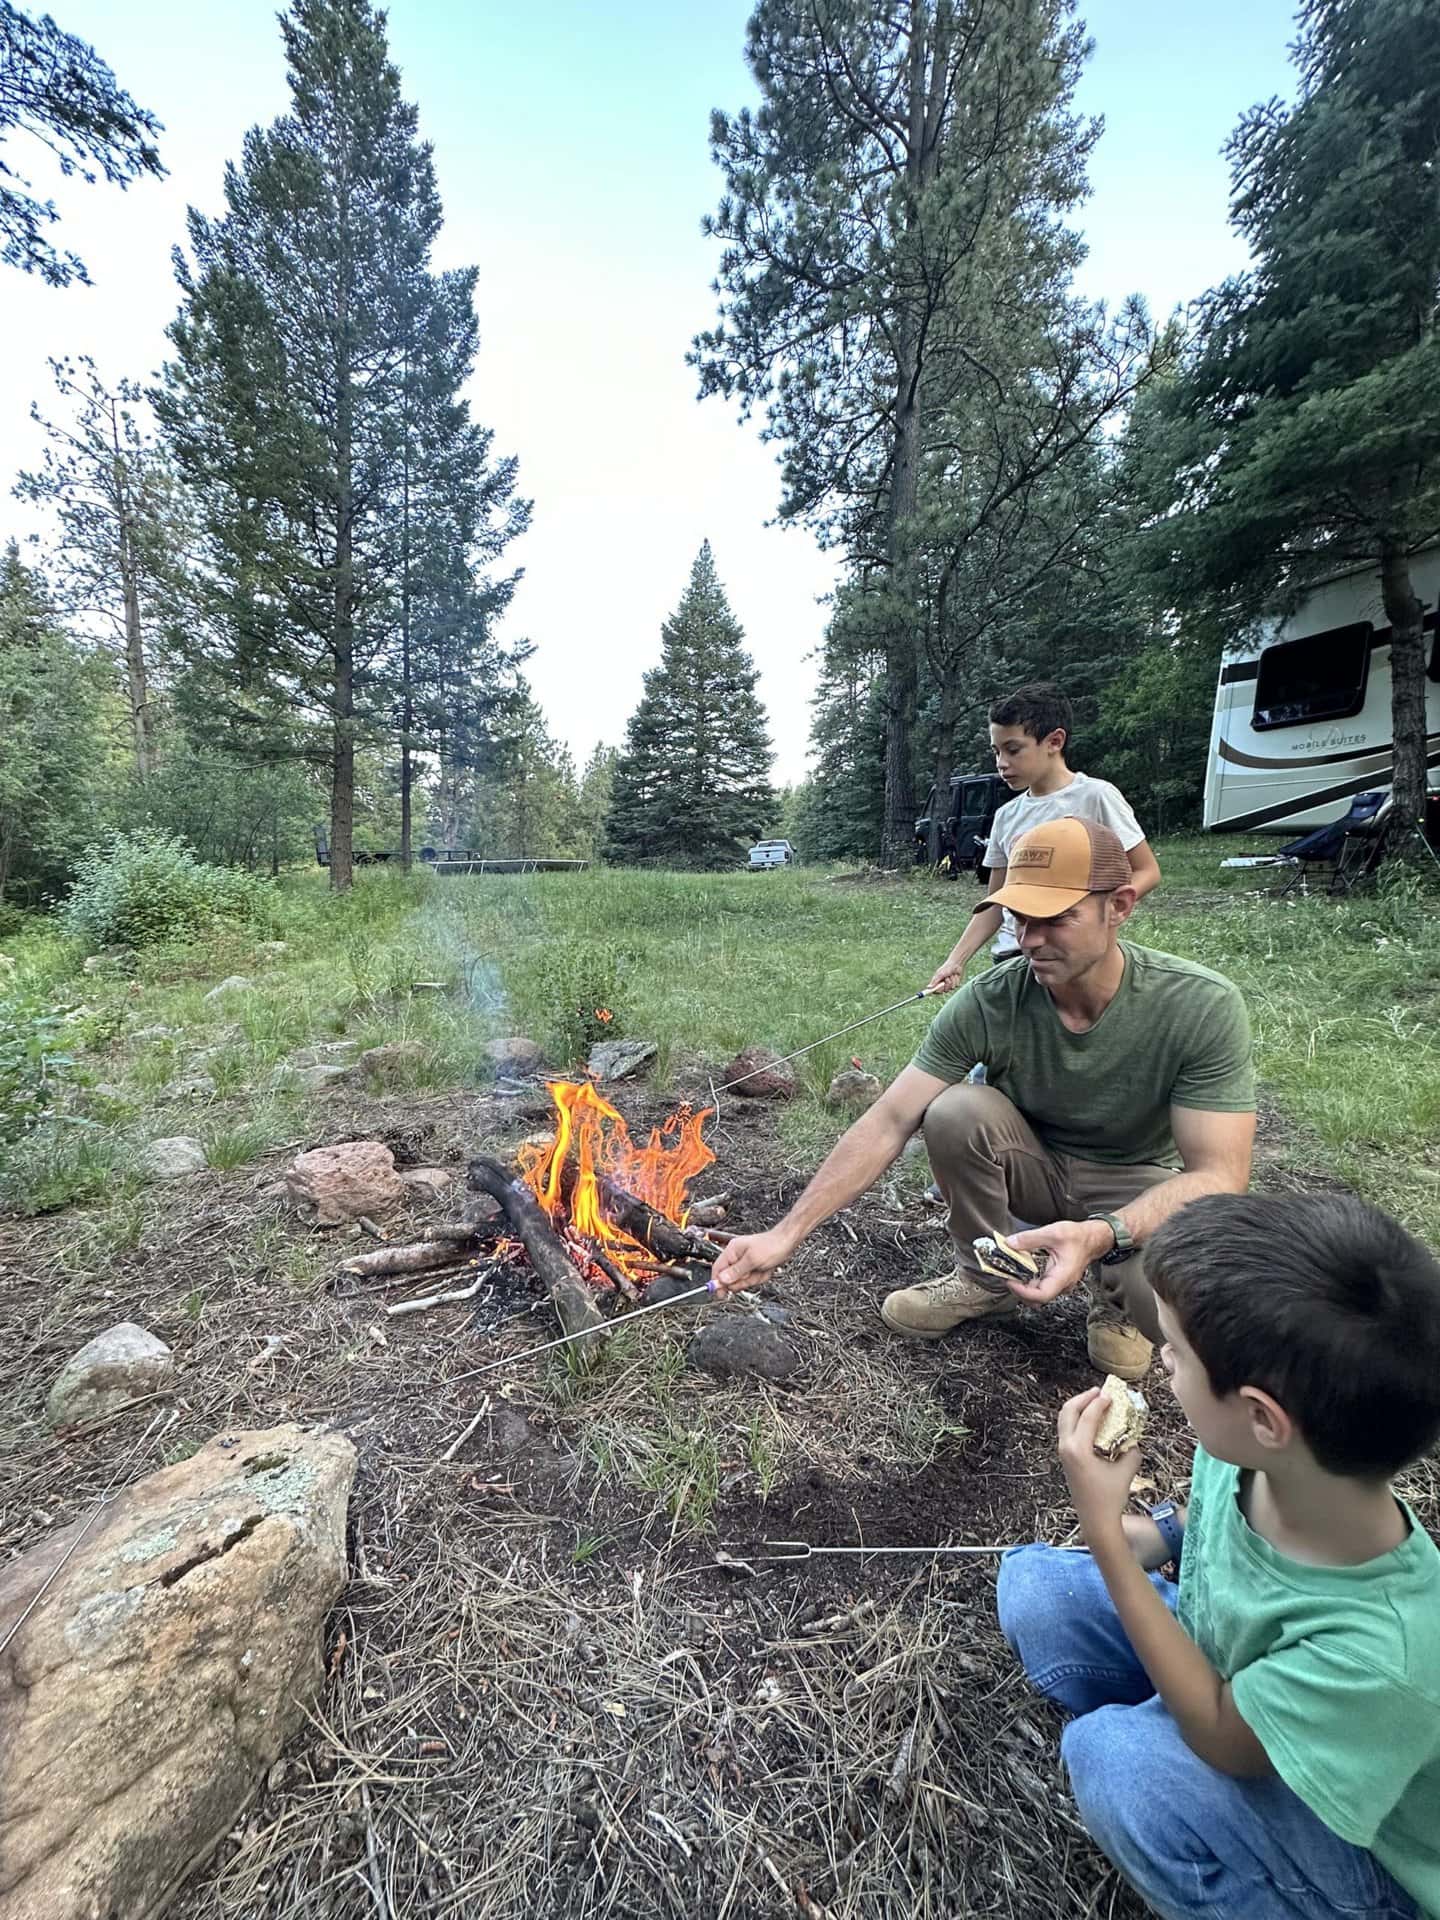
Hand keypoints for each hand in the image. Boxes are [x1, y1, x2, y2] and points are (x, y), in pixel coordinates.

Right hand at [710, 1228, 793, 1294]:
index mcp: (732, 1251)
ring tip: (761, 1270)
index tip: (720, 1294)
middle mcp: (736, 1257)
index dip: (717, 1282)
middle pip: (730, 1278)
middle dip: (743, 1280)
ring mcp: (744, 1263)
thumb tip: (721, 1280)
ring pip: (742, 1280)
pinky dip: (758, 1278)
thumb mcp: (752, 1260)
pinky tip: (765, 1271)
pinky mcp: (752, 1268)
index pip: (717, 1269)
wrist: (787, 1243)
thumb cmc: (771, 1246)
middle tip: (752, 1274)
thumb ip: (736, 1271)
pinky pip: (751, 1280)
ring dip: (753, 1279)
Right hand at [925, 956, 963, 993]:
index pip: (936, 991)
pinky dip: (956, 980)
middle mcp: (944, 985)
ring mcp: (950, 985)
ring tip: (951, 975)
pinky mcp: (956, 984)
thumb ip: (935, 981)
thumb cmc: (946, 968)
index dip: (937, 991)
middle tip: (946, 978)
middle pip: (945, 991)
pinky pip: (956, 985)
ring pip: (951, 988)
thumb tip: (928, 987)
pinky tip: (955, 975)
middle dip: (946, 984)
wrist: (955, 964)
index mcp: (938, 983)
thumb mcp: (940, 974)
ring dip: (951, 980)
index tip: (938, 988)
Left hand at [1005, 1218, 1113, 1303]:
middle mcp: (1062, 1284)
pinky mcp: (1056, 1280)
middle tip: (1006, 1276)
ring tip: (1012, 1274)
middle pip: (1037, 1299)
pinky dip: (1028, 1282)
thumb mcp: (1053, 1232)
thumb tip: (1010, 1243)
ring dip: (1023, 1288)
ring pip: (1038, 1295)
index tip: (1009, 1281)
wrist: (1093, 1238)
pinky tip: (1021, 1272)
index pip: (1041, 1295)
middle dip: (1019, 1291)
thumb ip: (1030, 1238)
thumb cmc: (1079, 1237)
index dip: (1022, 1292)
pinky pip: (1040, 1287)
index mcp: (1062, 1276)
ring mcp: (1060, 1284)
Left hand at [1058, 1388, 1139, 1546]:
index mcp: (1078, 1449)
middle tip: (1099, 1392)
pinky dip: (1077, 1420)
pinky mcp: (1066, 1458)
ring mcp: (1063, 1453)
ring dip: (1078, 1407)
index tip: (1111, 1395)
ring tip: (1095, 1401)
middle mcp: (1066, 1447)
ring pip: (1064, 1420)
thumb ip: (1131, 1450)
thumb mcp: (1126, 1471)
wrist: (1095, 1520)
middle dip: (1083, 1398)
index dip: (1100, 1403)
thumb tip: (1133, 1437)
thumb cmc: (1110, 1497)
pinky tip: (1092, 1420)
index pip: (1088, 1417)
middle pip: (1068, 1411)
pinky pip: (1067, 1430)